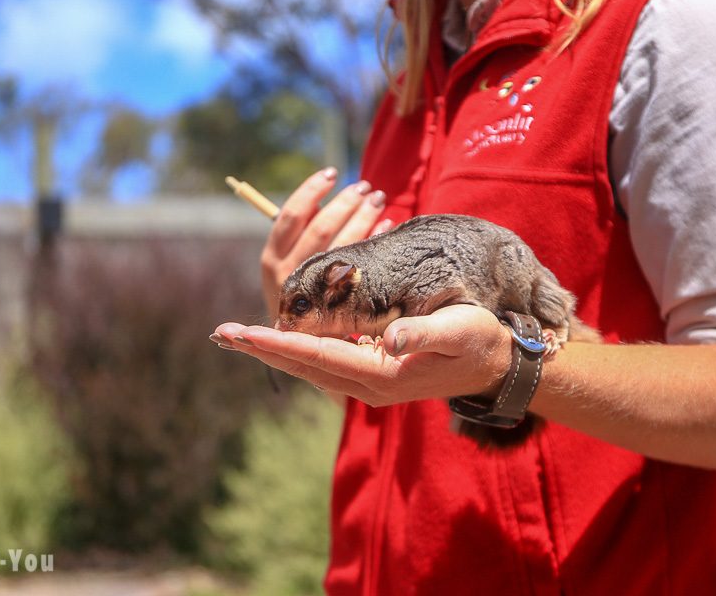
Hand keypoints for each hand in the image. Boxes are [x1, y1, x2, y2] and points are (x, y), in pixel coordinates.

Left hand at [212, 305, 511, 406]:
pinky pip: (324, 362)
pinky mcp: (372, 372)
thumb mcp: (457, 331)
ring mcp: (368, 381)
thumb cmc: (479, 341)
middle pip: (302, 364)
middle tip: (220, 333)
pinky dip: (296, 350)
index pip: (318, 356)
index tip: (242, 333)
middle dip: (261, 349)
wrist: (495, 365)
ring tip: (237, 336)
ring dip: (272, 351)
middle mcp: (367, 384)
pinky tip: (278, 338)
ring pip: (309, 365)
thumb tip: (386, 340)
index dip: (278, 343)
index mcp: (381, 375)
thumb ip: (421, 335)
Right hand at [260, 167, 390, 318]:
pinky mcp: (336, 308)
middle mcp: (288, 276)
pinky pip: (360, 269)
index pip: (290, 216)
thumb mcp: (289, 267)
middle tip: (366, 187)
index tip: (332, 173)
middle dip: (345, 204)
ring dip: (363, 218)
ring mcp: (311, 294)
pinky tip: (388, 227)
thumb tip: (325, 194)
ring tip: (379, 199)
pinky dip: (375, 242)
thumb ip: (302, 236)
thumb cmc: (301, 296)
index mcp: (271, 259)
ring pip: (342, 247)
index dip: (311, 191)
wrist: (303, 346)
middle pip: (320, 229)